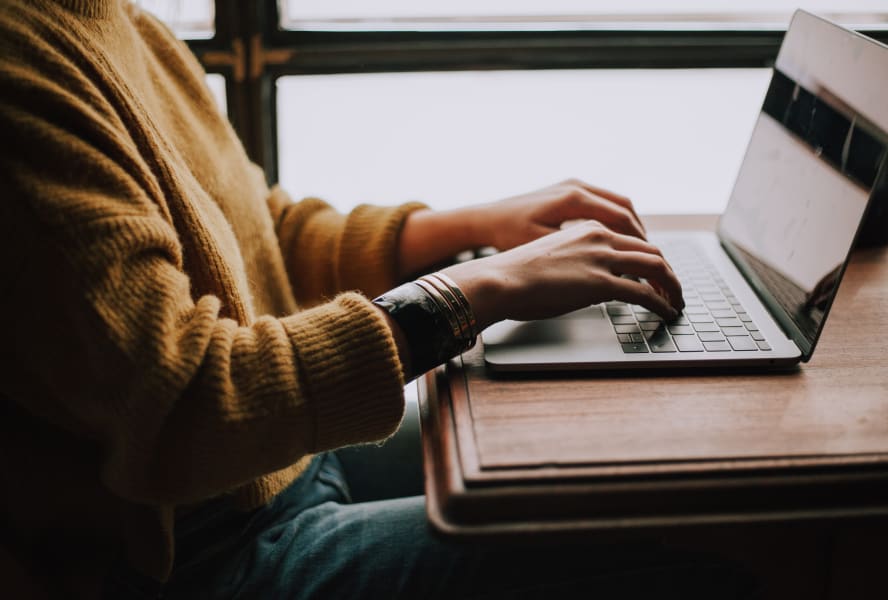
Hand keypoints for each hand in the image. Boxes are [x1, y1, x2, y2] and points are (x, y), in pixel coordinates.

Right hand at [441, 220, 682, 330]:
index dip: (649, 258)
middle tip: (674, 289)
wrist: (499, 279)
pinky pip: (645, 293)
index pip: (632, 239)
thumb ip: (576, 262)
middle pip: (651, 250)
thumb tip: (587, 282)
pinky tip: (666, 312)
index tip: (655, 274)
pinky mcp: (601, 283)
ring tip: (676, 302)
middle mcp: (599, 237)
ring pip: (656, 267)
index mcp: (587, 228)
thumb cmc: (515, 274)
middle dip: (668, 272)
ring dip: (672, 286)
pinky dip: (662, 303)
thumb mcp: (551, 257)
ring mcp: (602, 258)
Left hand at [470, 179, 646, 250]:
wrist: (485, 219)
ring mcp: (572, 185)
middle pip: (624, 208)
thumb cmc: (508, 236)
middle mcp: (576, 186)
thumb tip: (612, 267)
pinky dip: (616, 220)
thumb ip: (578, 254)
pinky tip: (617, 240)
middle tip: (652, 258)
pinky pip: (603, 202)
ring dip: (630, 226)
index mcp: (573, 198)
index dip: (639, 242)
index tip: (649, 262)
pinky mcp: (567, 189)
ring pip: (616, 203)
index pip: (621, 218)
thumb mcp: (544, 248)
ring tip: (639, 251)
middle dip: (641, 234)